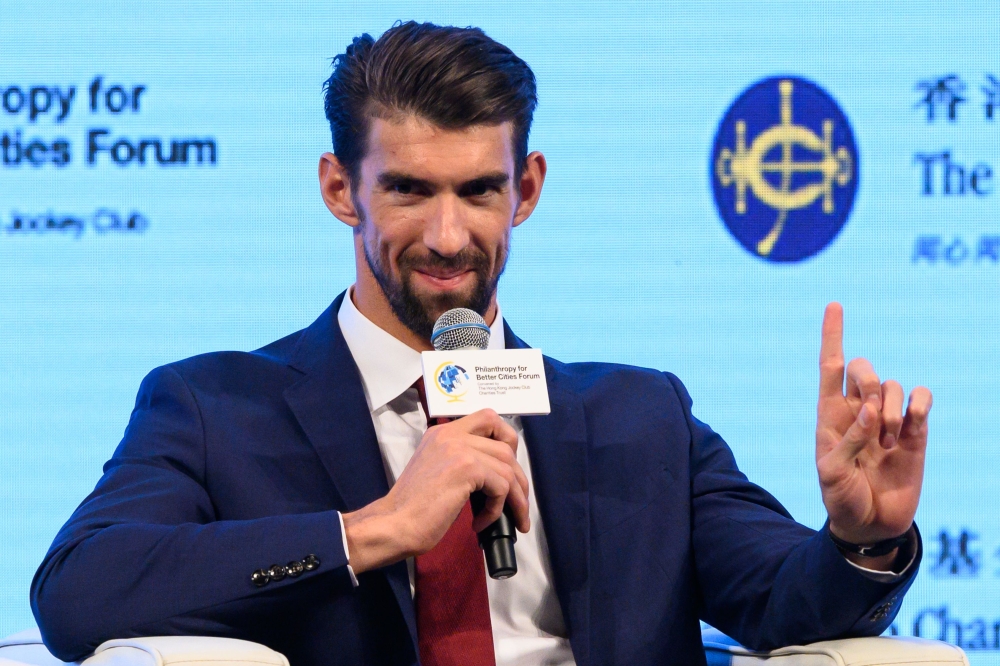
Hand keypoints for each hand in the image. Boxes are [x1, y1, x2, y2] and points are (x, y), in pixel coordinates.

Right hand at [342, 409, 529, 573]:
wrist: (394, 524)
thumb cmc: (413, 508)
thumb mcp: (438, 471)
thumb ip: (461, 461)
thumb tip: (498, 473)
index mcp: (443, 432)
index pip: (489, 418)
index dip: (507, 440)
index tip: (509, 467)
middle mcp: (451, 434)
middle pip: (506, 443)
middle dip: (519, 475)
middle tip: (518, 501)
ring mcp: (458, 448)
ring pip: (508, 467)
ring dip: (516, 498)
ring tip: (510, 520)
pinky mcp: (466, 468)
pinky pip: (501, 486)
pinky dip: (497, 510)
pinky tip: (481, 523)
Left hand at [816, 303, 931, 549]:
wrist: (871, 524)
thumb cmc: (841, 498)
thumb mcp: (832, 474)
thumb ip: (848, 440)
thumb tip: (871, 409)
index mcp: (829, 414)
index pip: (830, 366)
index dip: (832, 335)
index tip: (834, 304)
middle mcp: (858, 410)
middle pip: (863, 368)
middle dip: (866, 382)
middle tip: (871, 419)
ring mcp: (888, 420)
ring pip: (893, 384)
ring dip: (891, 409)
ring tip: (887, 443)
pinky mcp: (915, 433)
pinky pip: (921, 399)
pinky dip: (919, 403)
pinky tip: (913, 421)